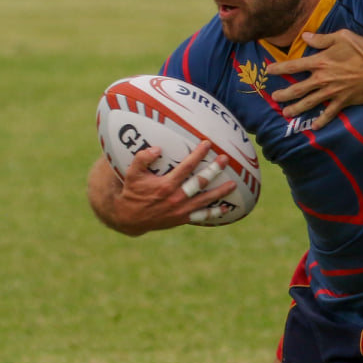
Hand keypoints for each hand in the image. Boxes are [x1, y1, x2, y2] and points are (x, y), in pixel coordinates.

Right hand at [110, 141, 236, 233]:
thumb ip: (143, 158)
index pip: (186, 166)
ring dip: (220, 192)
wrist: (130, 218)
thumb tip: (158, 149)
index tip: (208, 144)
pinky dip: (214, 212)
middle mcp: (176, 198)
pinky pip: (201, 216)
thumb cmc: (132, 192)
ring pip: (205, 200)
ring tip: (233, 184)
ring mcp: (181, 210)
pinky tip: (225, 208)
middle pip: (200, 182)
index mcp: (166, 185)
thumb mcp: (132, 173)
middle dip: (214, 169)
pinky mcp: (182, 219)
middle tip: (225, 159)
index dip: (198, 154)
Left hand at [268, 29, 362, 129]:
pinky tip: (314, 127)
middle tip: (274, 98)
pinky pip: (329, 113)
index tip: (269, 70)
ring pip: (309, 103)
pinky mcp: (342, 101)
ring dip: (296, 108)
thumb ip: (321, 39)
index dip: (279, 68)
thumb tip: (305, 36)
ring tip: (286, 113)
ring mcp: (331, 92)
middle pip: (298, 88)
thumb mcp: (342, 37)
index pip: (294, 65)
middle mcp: (322, 79)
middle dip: (284, 94)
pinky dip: (321, 120)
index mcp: (320, 62)